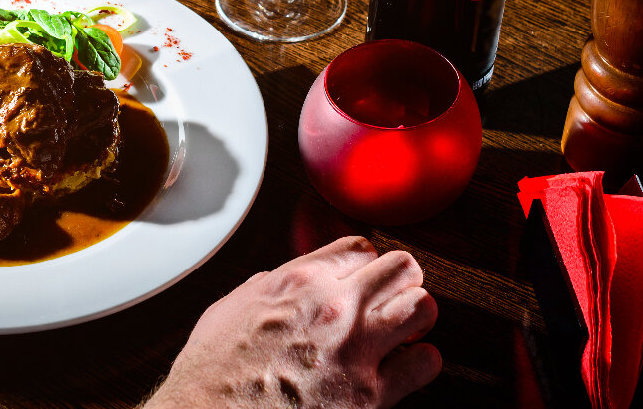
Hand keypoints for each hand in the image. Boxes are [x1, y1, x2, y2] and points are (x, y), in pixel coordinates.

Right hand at [145, 237, 440, 408]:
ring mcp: (357, 350)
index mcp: (301, 280)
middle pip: (402, 267)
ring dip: (415, 315)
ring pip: (423, 306)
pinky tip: (404, 367)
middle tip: (390, 300)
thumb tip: (295, 279)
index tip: (362, 279)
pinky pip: (426, 363)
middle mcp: (335, 307)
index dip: (365, 264)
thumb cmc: (216, 369)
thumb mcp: (236, 305)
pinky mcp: (371, 395)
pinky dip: (421, 362)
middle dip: (399, 283)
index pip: (361, 247)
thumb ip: (275, 285)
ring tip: (402, 329)